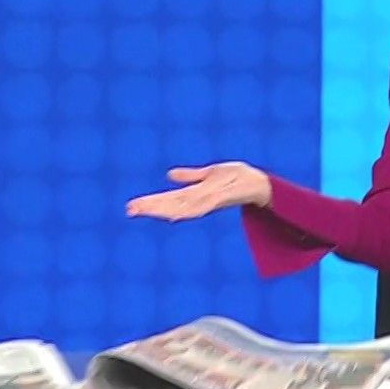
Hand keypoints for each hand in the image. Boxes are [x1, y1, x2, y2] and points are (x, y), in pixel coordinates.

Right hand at [126, 162, 270, 220]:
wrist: (259, 183)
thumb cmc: (236, 177)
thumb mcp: (210, 173)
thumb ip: (191, 176)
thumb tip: (169, 176)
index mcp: (195, 195)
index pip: (168, 200)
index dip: (150, 203)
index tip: (131, 207)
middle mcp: (199, 201)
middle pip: (170, 206)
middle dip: (150, 208)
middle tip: (129, 210)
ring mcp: (208, 201)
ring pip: (180, 208)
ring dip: (161, 209)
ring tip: (143, 209)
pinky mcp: (220, 199)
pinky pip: (200, 206)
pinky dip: (186, 211)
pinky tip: (173, 215)